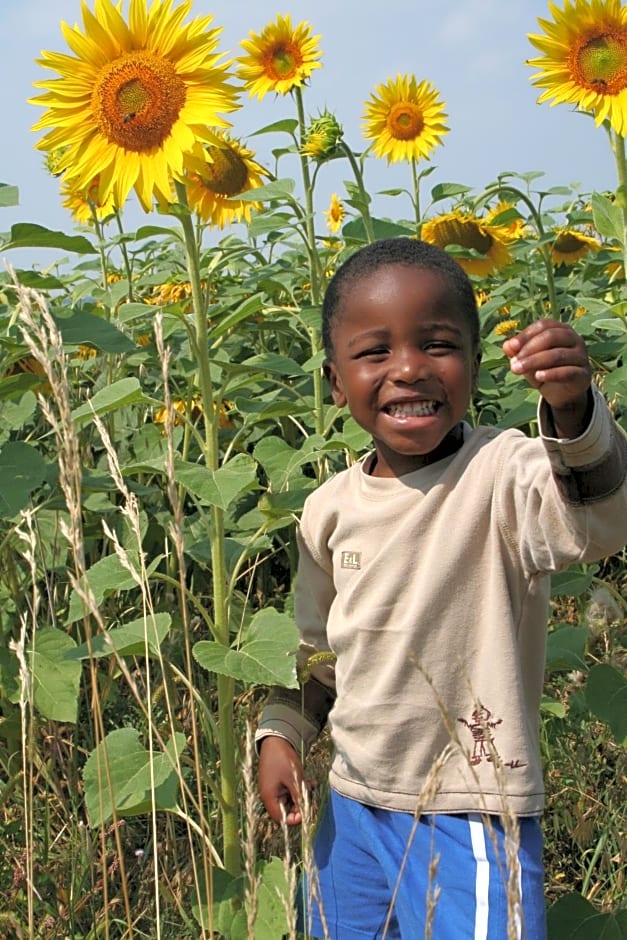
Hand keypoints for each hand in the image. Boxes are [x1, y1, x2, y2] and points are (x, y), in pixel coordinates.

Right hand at [258, 736, 308, 824]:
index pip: (281, 818)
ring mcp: (274, 788)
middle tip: (310, 797)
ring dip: (301, 795)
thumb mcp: (293, 780)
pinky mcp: (278, 781)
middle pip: (286, 809)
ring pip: (290, 799)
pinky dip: (299, 788)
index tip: (306, 812)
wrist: (276, 739)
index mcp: (269, 797)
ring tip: (311, 786)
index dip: (294, 818)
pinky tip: (310, 782)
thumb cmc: (282, 759)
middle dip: (300, 805)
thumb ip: (298, 798)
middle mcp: (270, 795)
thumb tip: (303, 814)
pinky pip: (290, 790)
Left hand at [503, 320, 591, 436]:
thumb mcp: (528, 361)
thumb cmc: (544, 370)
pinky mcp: (583, 374)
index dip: (526, 334)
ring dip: (535, 361)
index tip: (511, 346)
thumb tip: (507, 345)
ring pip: (558, 354)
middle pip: (552, 336)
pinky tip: (538, 376)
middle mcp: (574, 339)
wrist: (562, 393)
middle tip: (513, 363)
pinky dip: (552, 374)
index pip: (544, 325)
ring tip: (518, 370)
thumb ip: (518, 352)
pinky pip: (568, 372)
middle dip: (529, 349)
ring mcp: (581, 356)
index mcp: (561, 330)